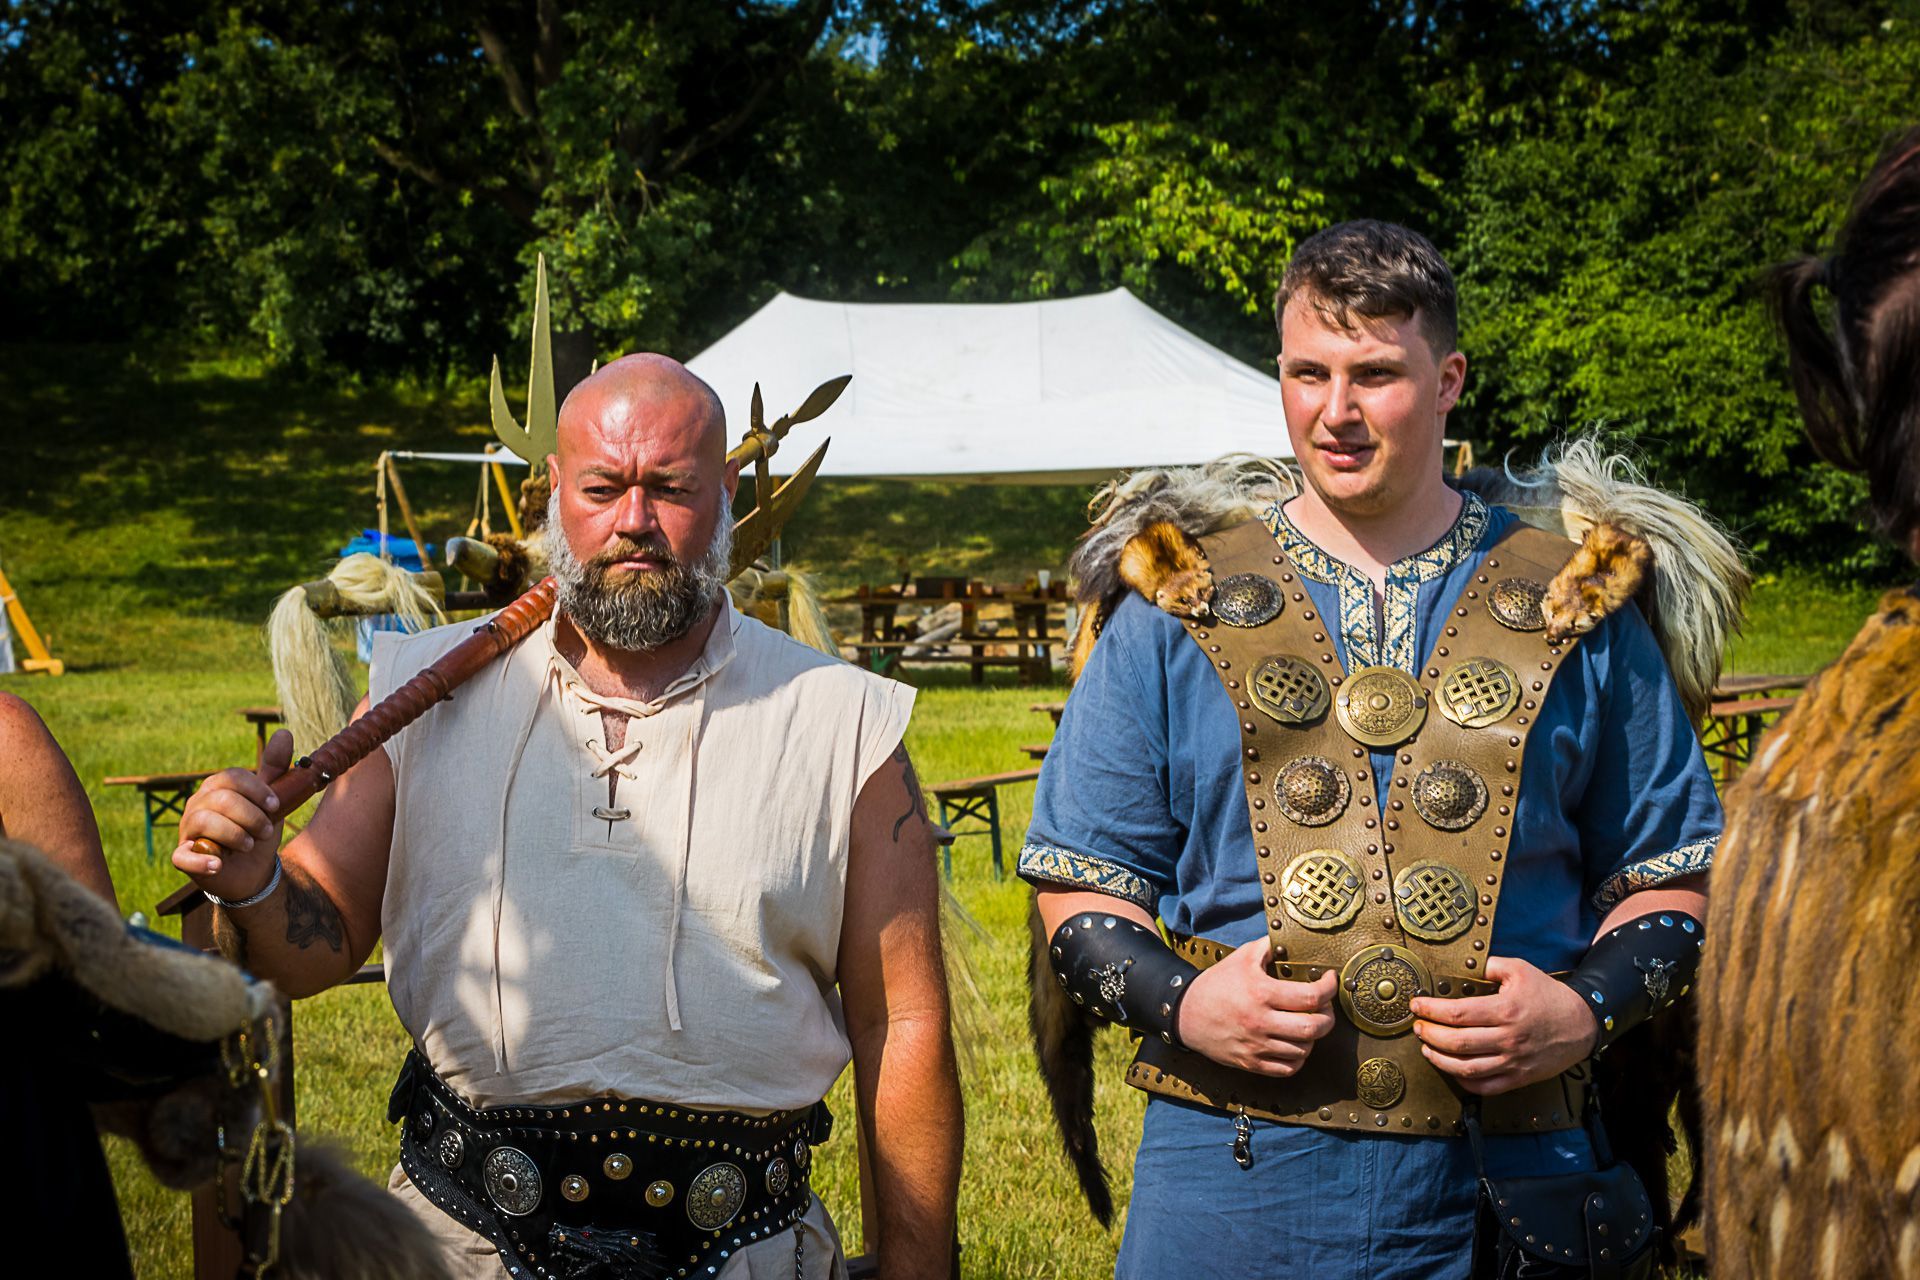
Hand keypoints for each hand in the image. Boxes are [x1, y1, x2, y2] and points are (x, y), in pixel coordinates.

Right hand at [172, 730, 292, 900]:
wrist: (253, 870)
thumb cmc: (257, 830)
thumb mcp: (270, 800)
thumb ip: (274, 770)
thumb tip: (283, 732)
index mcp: (217, 787)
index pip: (232, 777)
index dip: (257, 790)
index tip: (274, 805)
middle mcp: (197, 804)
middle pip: (221, 799)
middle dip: (250, 816)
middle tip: (265, 831)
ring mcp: (187, 830)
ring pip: (204, 821)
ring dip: (235, 834)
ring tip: (249, 845)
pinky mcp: (183, 857)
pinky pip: (182, 856)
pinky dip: (201, 860)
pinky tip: (218, 864)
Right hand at [1173, 938, 1337, 1076]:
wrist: (1185, 1013)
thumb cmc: (1217, 983)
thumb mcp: (1241, 957)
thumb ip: (1269, 947)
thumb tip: (1293, 940)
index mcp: (1261, 993)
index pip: (1310, 996)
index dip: (1329, 988)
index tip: (1330, 980)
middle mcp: (1260, 1022)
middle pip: (1314, 1028)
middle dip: (1328, 1016)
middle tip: (1324, 1006)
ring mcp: (1256, 1046)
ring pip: (1304, 1050)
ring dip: (1313, 1036)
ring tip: (1307, 1023)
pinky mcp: (1251, 1063)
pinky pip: (1288, 1068)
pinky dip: (1298, 1057)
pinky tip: (1294, 1043)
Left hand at [1410, 955, 1598, 1094]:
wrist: (1583, 1023)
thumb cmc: (1550, 996)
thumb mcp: (1521, 970)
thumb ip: (1490, 966)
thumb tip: (1464, 968)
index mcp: (1505, 1010)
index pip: (1456, 1014)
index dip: (1430, 1011)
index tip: (1417, 1006)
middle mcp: (1508, 1038)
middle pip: (1456, 1043)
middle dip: (1429, 1035)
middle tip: (1418, 1027)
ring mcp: (1513, 1061)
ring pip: (1467, 1069)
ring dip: (1440, 1060)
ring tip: (1427, 1049)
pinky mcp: (1520, 1077)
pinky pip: (1487, 1087)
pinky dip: (1464, 1082)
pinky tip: (1452, 1070)